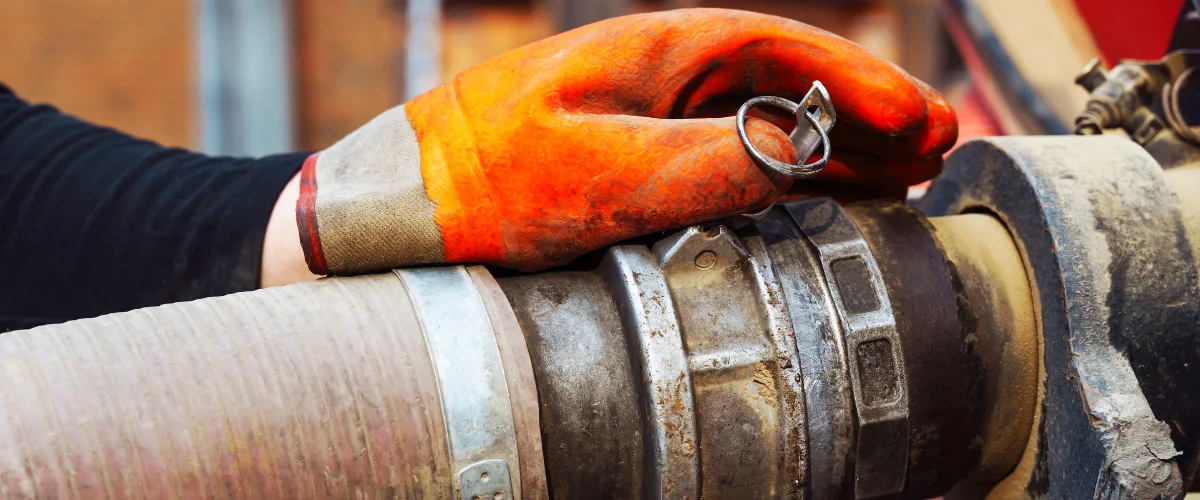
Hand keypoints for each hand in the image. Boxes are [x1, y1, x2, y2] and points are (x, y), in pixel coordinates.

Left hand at [278, 8, 956, 277]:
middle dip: (868, 114)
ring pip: (772, 122)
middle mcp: (668, 76)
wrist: (413, 199)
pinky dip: (792, 174)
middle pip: (792, 83)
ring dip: (842, 146)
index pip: (783, 52)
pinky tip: (832, 193)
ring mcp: (658, 117)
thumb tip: (793, 157)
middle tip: (939, 147)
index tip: (920, 119)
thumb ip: (698, 164)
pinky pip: (737, 158)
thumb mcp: (596, 171)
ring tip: (909, 173)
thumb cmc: (488, 175)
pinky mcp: (645, 161)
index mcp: (661, 51)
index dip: (860, 84)